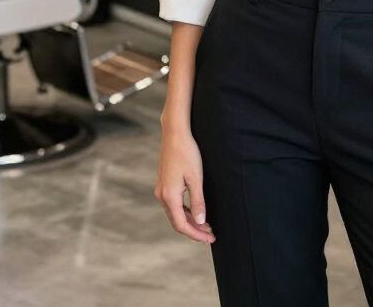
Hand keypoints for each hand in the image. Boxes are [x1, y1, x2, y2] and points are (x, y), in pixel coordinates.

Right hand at [155, 126, 215, 243]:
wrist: (175, 133)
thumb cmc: (187, 153)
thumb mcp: (196, 178)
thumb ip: (198, 201)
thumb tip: (201, 222)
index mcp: (169, 196)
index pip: (182, 225)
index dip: (196, 234)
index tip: (210, 238)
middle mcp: (162, 195)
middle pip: (177, 221)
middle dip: (194, 230)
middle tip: (211, 234)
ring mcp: (161, 189)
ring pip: (175, 213)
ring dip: (190, 221)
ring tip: (207, 225)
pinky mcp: (164, 183)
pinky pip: (173, 204)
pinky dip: (185, 211)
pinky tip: (196, 211)